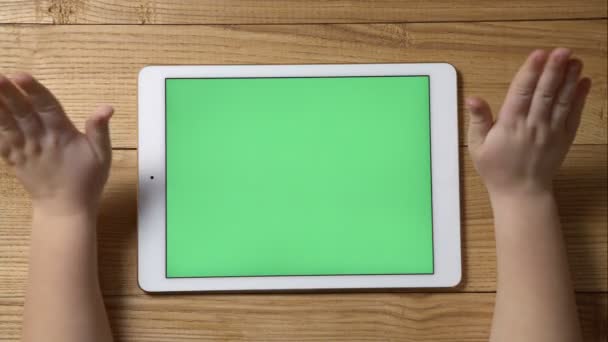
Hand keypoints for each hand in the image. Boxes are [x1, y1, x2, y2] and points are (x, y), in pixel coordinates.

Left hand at [0, 73, 112, 214]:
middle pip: (22, 112)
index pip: (47, 108)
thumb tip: (107, 107)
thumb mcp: (102, 155)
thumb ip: (100, 130)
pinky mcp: (14, 158)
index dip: (34, 91)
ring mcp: (24, 150)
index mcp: (62, 135)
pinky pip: (0, 140)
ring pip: (6, 123)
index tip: (21, 75)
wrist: (66, 208)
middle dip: (7, 92)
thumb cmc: (87, 179)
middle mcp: (40, 140)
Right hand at [466, 48, 590, 198]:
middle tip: (563, 51)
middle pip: (545, 93)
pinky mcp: (564, 138)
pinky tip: (584, 82)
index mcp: (510, 125)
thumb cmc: (496, 169)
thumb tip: (472, 98)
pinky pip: (574, 115)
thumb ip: (478, 120)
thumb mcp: (477, 146)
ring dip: (569, 79)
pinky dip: (579, 98)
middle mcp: (532, 125)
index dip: (530, 72)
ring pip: (562, 101)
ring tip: (575, 60)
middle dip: (554, 70)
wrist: (521, 193)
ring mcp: (551, 132)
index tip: (538, 55)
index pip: (521, 93)